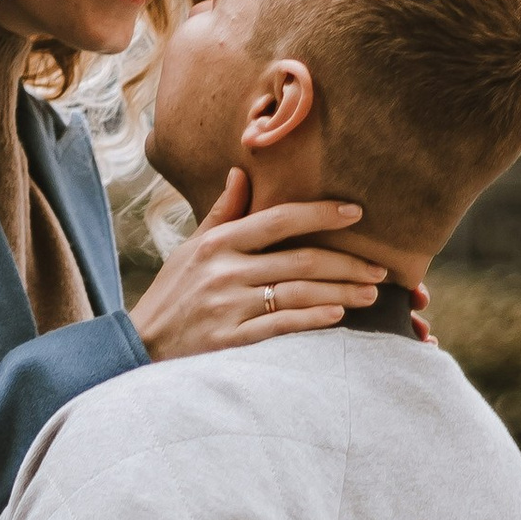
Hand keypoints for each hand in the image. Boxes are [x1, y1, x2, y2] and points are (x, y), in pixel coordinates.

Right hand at [130, 174, 388, 359]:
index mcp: (218, 243)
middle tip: (379, 267)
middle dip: (346, 263)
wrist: (140, 347)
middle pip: (299, 260)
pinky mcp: (230, 341)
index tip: (355, 211)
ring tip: (370, 293)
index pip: (278, 219)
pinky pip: (282, 326)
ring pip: (298, 293)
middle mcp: (224, 271)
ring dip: (340, 292)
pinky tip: (337, 315)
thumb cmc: (171, 296)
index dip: (320, 213)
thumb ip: (222, 214)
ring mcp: (228, 307)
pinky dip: (312, 319)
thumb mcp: (191, 249)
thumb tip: (241, 172)